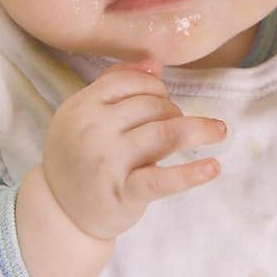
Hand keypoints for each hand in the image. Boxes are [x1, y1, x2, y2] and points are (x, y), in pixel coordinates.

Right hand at [41, 58, 227, 242]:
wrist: (61, 212)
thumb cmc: (80, 157)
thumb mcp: (85, 115)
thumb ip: (115, 84)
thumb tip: (154, 64)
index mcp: (81, 106)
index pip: (129, 81)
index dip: (154, 87)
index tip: (163, 100)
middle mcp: (92, 130)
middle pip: (150, 106)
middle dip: (172, 111)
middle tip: (175, 127)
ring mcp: (107, 162)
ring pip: (164, 132)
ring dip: (195, 129)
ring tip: (215, 132)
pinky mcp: (123, 193)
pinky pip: (161, 180)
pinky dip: (190, 174)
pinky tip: (212, 167)